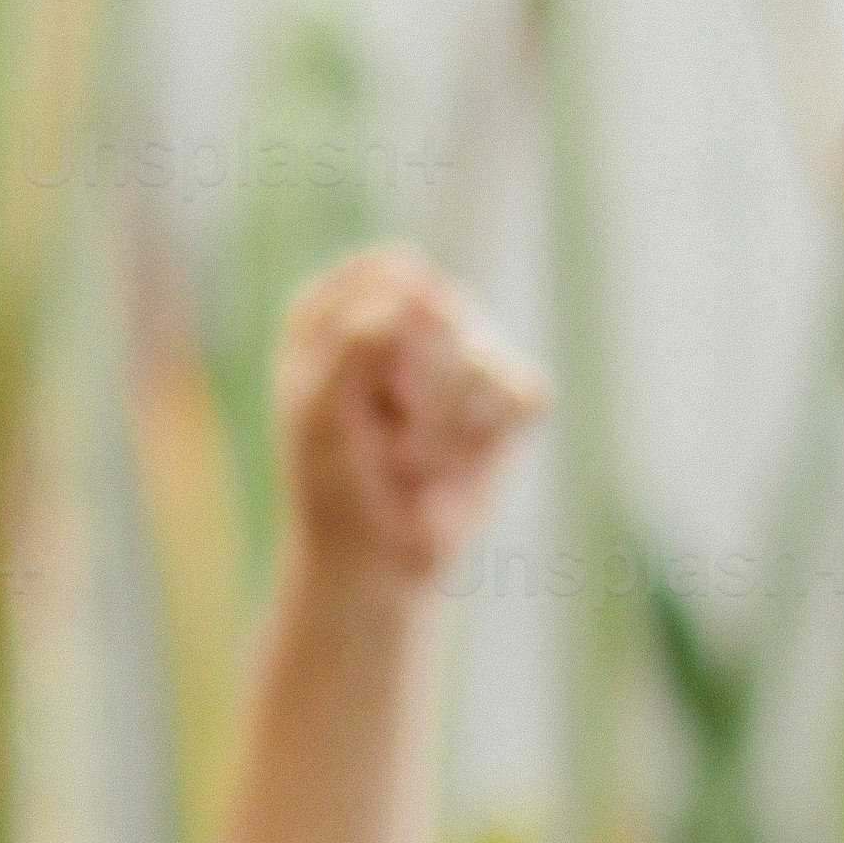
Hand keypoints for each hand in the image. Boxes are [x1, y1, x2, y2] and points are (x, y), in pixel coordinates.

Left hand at [268, 244, 543, 598]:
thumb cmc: (332, 484)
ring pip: (482, 359)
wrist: (374, 563)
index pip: (393, 279)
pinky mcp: (508, 394)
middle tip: (384, 444)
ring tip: (411, 463)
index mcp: (341, 304)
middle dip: (415, 394)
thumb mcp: (320, 415)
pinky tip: (454, 462)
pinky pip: (523, 392)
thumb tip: (415, 282)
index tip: (358, 397)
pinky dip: (484, 438)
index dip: (385, 343)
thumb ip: (354, 344)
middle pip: (443, 316)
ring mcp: (461, 349)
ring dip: (443, 430)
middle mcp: (404, 314)